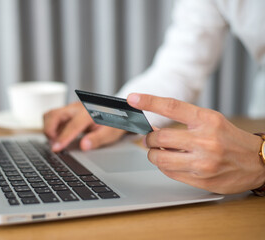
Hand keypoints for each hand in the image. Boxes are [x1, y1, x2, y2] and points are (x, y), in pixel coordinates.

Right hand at [43, 101, 125, 151]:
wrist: (116, 112)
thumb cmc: (113, 123)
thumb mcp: (110, 133)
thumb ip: (96, 139)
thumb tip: (83, 146)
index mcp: (89, 112)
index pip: (72, 126)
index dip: (63, 138)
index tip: (56, 149)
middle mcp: (77, 107)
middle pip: (54, 115)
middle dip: (49, 131)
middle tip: (55, 145)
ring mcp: (70, 108)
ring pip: (50, 114)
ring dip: (49, 128)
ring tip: (56, 141)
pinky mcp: (67, 111)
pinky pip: (53, 117)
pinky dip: (51, 127)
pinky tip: (59, 136)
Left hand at [127, 93, 264, 193]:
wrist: (257, 162)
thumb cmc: (231, 139)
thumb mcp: (212, 121)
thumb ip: (185, 121)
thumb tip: (154, 127)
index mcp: (207, 120)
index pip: (172, 106)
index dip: (149, 101)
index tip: (133, 98)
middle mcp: (205, 140)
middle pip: (159, 137)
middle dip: (149, 139)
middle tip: (150, 139)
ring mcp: (203, 162)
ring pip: (160, 158)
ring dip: (154, 154)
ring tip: (159, 151)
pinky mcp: (201, 180)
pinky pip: (169, 173)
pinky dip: (164, 166)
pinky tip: (172, 162)